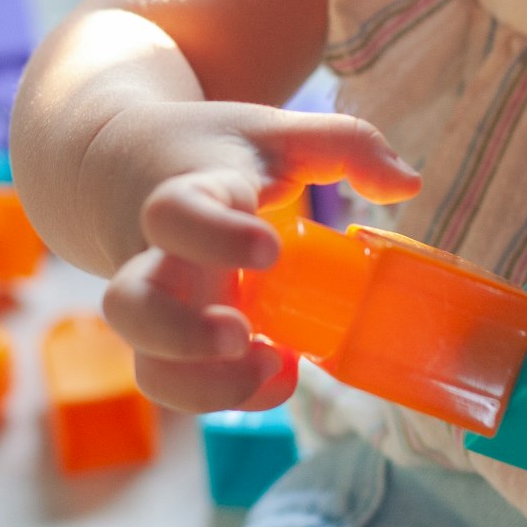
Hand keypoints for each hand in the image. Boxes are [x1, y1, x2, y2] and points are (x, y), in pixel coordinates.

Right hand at [95, 101, 420, 412]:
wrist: (118, 165)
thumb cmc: (211, 151)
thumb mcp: (276, 132)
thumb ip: (347, 143)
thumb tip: (407, 185)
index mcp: (181, 196)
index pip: (175, 215)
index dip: (215, 236)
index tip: (269, 248)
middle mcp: (155, 259)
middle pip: (130, 308)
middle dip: (181, 333)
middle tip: (240, 334)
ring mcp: (157, 308)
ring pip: (148, 366)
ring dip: (203, 386)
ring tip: (268, 364)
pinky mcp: (167, 342)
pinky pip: (181, 386)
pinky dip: (228, 394)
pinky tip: (278, 372)